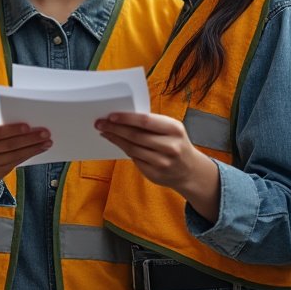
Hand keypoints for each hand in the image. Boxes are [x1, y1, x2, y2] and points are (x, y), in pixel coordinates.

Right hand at [0, 122, 50, 195]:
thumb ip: (2, 129)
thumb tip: (30, 125)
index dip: (13, 130)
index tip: (28, 126)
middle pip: (9, 144)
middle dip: (29, 138)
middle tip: (46, 133)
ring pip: (15, 155)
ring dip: (33, 148)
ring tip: (47, 142)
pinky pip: (17, 162)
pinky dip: (30, 154)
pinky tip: (39, 149)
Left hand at [94, 112, 219, 217]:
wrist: (189, 170)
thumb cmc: (176, 143)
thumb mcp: (171, 130)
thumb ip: (152, 124)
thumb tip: (123, 117)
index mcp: (174, 129)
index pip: (145, 121)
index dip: (126, 118)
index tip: (111, 116)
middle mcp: (170, 146)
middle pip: (135, 135)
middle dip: (115, 128)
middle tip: (100, 123)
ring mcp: (162, 162)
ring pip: (132, 148)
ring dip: (115, 139)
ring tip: (105, 132)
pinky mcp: (154, 174)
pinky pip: (134, 159)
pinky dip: (122, 149)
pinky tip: (116, 142)